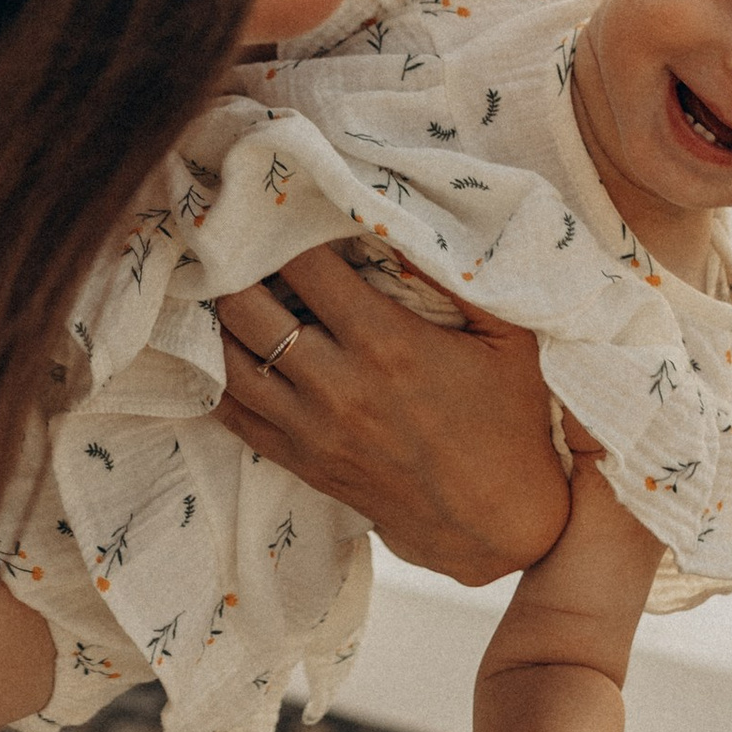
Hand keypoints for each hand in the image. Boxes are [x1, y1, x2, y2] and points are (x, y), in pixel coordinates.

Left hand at [212, 242, 571, 584]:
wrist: (499, 523)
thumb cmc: (513, 424)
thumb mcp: (509, 338)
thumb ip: (462, 277)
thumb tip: (407, 226)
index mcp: (386, 344)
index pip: (305, 265)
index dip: (286, 228)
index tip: (282, 207)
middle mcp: (336, 385)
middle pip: (246, 308)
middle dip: (236, 267)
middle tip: (237, 242)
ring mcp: (311, 428)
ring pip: (228, 360)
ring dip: (218, 319)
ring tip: (224, 286)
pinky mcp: (301, 461)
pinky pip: (233, 414)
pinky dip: (217, 376)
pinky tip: (222, 347)